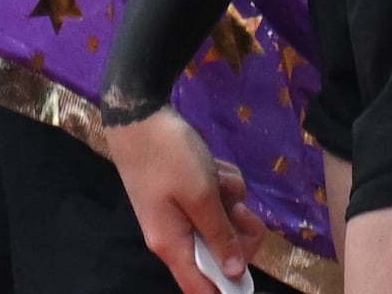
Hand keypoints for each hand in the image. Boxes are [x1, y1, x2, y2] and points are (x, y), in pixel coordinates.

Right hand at [105, 110, 257, 289]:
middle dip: (238, 229)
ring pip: (223, 221)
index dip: (228, 287)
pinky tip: (213, 165)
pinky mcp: (186, 194)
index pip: (201, 288)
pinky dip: (221, 183)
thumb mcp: (201, 196)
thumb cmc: (169, 157)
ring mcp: (181, 214)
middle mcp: (175, 237)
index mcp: (173, 246)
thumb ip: (220, 235)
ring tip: (217, 176)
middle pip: (220, 253)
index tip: (251, 271)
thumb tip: (235, 273)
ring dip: (230, 198)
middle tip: (239, 207)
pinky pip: (217, 200)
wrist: (140, 116)